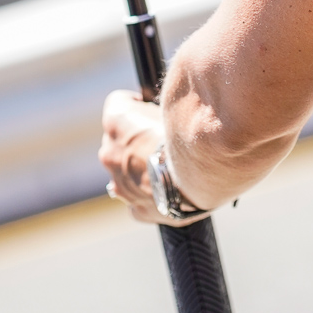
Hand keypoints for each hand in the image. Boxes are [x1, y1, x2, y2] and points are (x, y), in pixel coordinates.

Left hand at [99, 89, 188, 225]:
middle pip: (118, 140)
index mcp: (116, 122)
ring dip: (141, 169)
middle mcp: (109, 153)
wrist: (203, 175)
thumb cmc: (192, 133)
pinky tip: (172, 190)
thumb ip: (164, 107)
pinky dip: (151, 195)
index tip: (151, 109)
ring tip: (171, 168)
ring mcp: (121, 185)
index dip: (136, 104)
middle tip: (164, 140)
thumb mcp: (177, 105)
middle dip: (136, 140)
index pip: (118, 102)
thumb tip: (171, 108)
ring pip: (125, 173)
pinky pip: (139, 200)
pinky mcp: (138, 210)